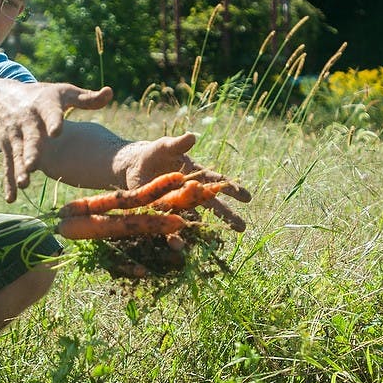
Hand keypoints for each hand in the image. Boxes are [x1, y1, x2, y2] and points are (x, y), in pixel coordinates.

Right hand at [0, 83, 111, 201]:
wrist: (2, 99)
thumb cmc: (43, 97)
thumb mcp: (63, 93)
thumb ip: (86, 98)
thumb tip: (110, 93)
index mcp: (44, 106)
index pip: (50, 114)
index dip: (53, 122)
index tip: (57, 132)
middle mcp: (27, 122)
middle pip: (30, 139)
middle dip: (31, 152)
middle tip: (33, 166)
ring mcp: (15, 137)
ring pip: (17, 155)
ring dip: (19, 170)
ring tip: (24, 184)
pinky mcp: (7, 149)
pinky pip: (8, 167)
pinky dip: (9, 183)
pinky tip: (12, 199)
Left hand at [122, 133, 251, 230]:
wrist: (134, 165)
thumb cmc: (154, 153)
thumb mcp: (165, 146)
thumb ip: (178, 144)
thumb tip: (192, 136)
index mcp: (195, 174)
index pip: (217, 181)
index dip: (232, 188)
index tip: (248, 197)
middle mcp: (190, 192)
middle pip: (211, 205)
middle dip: (227, 216)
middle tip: (243, 227)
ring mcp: (177, 204)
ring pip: (194, 218)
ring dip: (204, 230)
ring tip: (215, 243)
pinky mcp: (162, 212)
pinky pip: (170, 226)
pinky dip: (174, 236)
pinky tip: (178, 246)